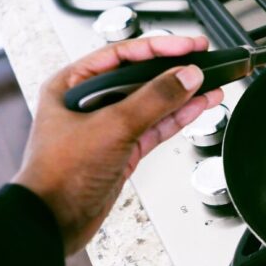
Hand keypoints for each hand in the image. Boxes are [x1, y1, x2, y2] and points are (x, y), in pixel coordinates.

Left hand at [13, 36, 223, 254]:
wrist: (54, 220)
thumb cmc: (59, 173)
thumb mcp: (112, 126)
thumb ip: (154, 99)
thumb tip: (185, 76)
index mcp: (73, 84)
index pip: (124, 54)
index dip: (160, 47)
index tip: (190, 45)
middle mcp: (90, 102)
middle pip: (141, 77)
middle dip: (174, 71)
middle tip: (203, 60)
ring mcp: (109, 127)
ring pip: (153, 103)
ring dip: (182, 95)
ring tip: (211, 84)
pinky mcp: (123, 149)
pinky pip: (156, 126)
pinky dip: (178, 117)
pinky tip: (198, 107)